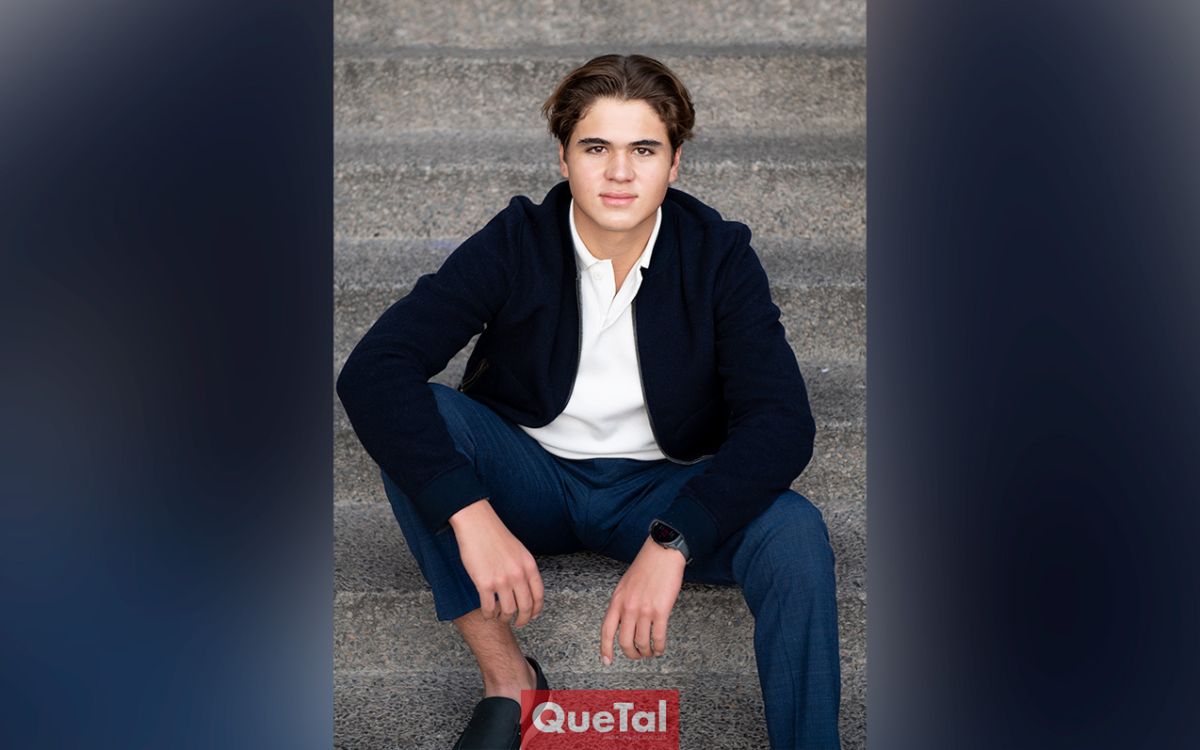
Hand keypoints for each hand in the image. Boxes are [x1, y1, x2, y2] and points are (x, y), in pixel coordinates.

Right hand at [449, 499, 543, 627]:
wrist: (477, 524)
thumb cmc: (495, 536)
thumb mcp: (519, 551)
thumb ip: (524, 569)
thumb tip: (525, 588)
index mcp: (529, 566)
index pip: (538, 595)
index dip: (536, 610)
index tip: (532, 616)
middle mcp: (518, 575)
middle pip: (525, 607)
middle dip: (522, 619)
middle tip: (518, 623)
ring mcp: (502, 580)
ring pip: (508, 611)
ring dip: (504, 618)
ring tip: (500, 617)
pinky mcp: (484, 583)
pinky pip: (489, 608)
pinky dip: (489, 615)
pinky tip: (487, 614)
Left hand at [600, 536, 686, 663]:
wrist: (662, 553)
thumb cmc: (645, 567)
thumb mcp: (625, 585)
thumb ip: (622, 604)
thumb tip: (623, 623)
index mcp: (617, 601)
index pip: (606, 631)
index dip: (605, 649)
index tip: (607, 661)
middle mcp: (628, 608)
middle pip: (625, 642)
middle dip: (631, 654)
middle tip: (637, 656)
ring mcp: (644, 610)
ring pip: (642, 642)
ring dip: (646, 652)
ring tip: (651, 652)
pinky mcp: (661, 611)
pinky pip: (658, 637)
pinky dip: (659, 647)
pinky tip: (660, 648)